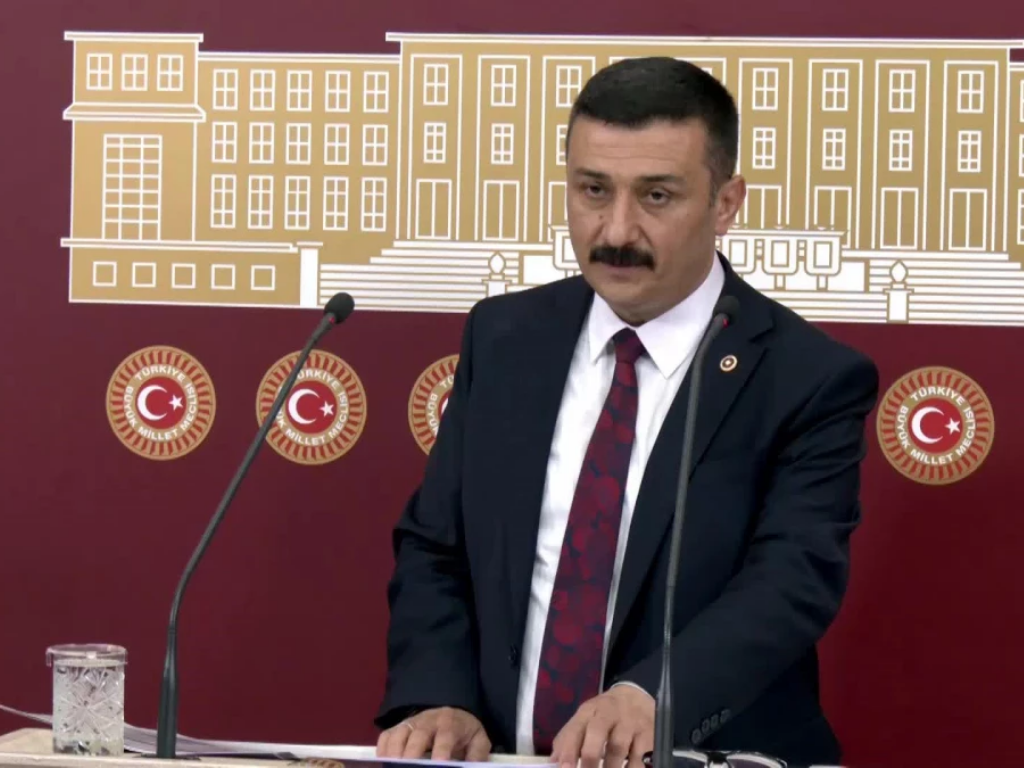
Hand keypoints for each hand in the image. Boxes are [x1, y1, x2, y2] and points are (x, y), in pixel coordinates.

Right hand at [376, 707, 490, 760]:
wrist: (453, 714)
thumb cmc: (464, 732)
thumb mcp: (478, 741)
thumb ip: (477, 756)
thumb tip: (473, 767)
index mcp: (450, 723)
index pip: (445, 736)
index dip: (441, 751)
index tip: (439, 764)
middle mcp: (428, 721)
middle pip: (418, 735)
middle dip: (412, 754)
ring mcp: (411, 723)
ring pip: (398, 735)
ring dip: (394, 754)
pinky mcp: (399, 728)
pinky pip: (386, 736)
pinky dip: (382, 750)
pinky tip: (384, 763)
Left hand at [551, 685, 653, 767]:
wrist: (637, 696)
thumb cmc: (604, 715)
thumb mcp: (585, 719)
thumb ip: (568, 740)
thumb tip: (553, 763)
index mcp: (589, 710)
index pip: (576, 728)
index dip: (569, 750)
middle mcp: (610, 713)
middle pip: (597, 732)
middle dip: (589, 758)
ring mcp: (631, 722)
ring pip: (619, 747)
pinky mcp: (650, 733)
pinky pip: (640, 756)